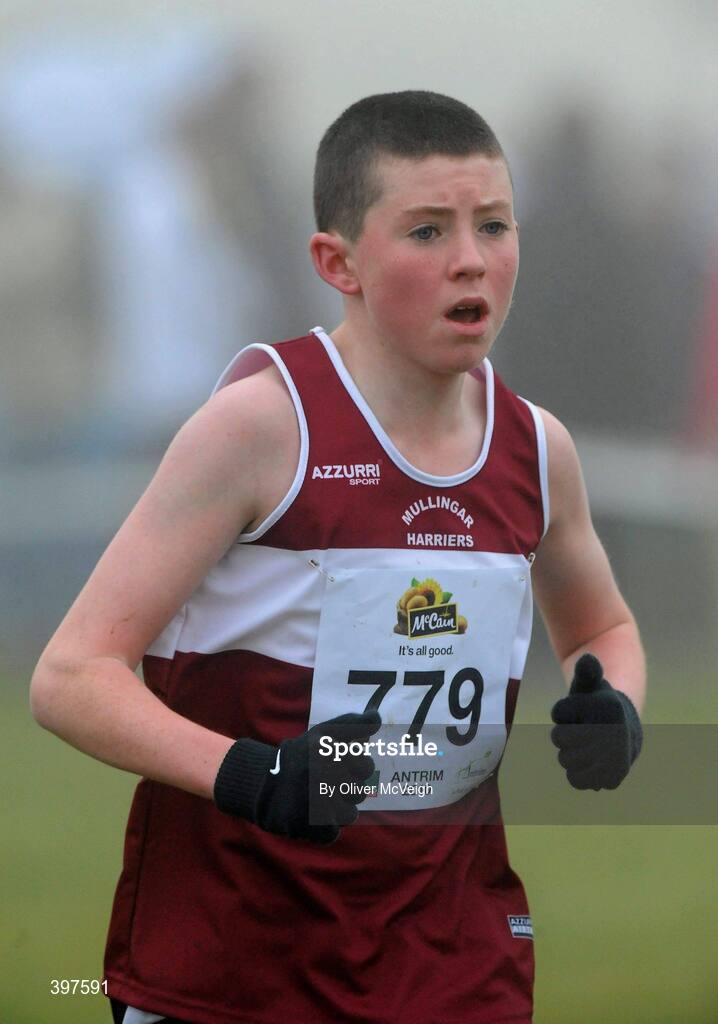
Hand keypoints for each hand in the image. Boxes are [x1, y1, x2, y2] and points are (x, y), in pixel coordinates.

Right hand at [214, 711, 380, 842]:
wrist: (262, 783)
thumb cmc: (302, 756)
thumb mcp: (325, 732)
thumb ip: (353, 723)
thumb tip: (377, 715)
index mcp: (329, 752)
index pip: (367, 766)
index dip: (355, 766)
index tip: (338, 764)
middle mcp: (323, 777)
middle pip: (360, 792)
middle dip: (346, 788)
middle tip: (323, 782)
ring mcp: (317, 805)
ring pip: (350, 815)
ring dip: (337, 809)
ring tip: (316, 798)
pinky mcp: (311, 828)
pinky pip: (333, 833)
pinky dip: (323, 827)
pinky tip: (309, 813)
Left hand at [550, 654, 641, 790]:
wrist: (623, 730)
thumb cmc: (597, 703)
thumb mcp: (591, 684)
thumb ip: (587, 671)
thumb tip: (588, 658)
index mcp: (608, 708)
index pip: (558, 712)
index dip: (564, 711)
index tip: (582, 709)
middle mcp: (615, 735)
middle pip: (558, 738)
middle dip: (564, 733)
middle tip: (581, 729)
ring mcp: (615, 760)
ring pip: (565, 760)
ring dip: (569, 753)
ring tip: (586, 745)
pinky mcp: (611, 780)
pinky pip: (575, 780)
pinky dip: (576, 773)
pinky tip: (588, 763)